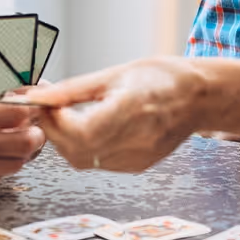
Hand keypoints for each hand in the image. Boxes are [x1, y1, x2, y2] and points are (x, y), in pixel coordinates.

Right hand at [0, 101, 45, 192]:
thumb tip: (12, 105)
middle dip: (35, 134)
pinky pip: (3, 174)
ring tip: (13, 144)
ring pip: (20, 160)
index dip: (29, 111)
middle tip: (31, 130)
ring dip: (22, 152)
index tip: (30, 110)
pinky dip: (5, 165)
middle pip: (28, 140)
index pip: (18, 112)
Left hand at [22, 58, 205, 171]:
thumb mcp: (115, 74)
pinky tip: (86, 128)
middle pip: (77, 151)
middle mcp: (138, 139)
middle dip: (54, 132)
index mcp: (132, 109)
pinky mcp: (139, 165)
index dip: (54, 122)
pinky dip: (84, 148)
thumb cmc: (162, 77)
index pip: (80, 132)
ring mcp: (139, 157)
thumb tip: (40, 97)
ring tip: (65, 117)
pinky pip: (99, 163)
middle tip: (48, 110)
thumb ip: (74, 89)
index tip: (45, 104)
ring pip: (84, 161)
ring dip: (66, 142)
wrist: (199, 97)